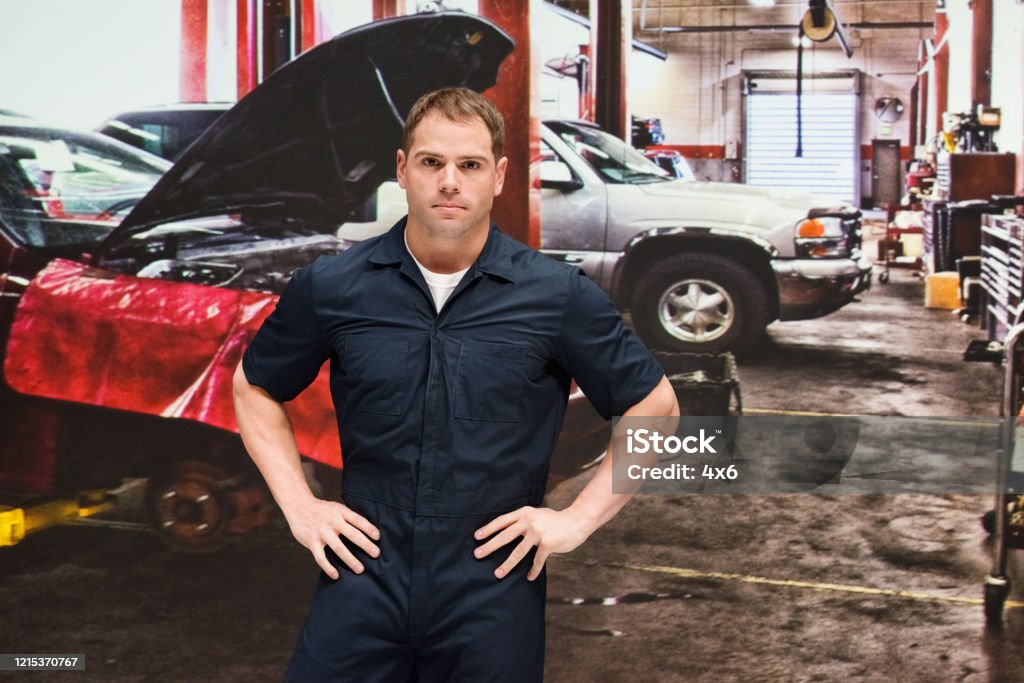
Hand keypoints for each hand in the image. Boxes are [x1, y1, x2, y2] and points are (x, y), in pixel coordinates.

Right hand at [281, 495, 379, 579]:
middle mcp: (332, 522)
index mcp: (340, 512)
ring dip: (350, 560)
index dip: (369, 528)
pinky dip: (328, 567)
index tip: (378, 537)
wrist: (298, 505)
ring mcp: (322, 532)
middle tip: (376, 554)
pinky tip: (336, 575)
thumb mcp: (336, 507)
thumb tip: (366, 530)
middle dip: (365, 545)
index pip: (358, 520)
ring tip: (360, 569)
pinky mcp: (311, 542)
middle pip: (352, 534)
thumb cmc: (321, 509)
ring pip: (338, 548)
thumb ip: (348, 517)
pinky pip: (321, 557)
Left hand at [473, 506, 592, 580]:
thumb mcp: (537, 514)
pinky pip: (537, 560)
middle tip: (478, 554)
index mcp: (524, 513)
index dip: (489, 529)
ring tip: (498, 574)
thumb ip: (524, 519)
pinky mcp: (548, 543)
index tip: (477, 537)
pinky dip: (533, 570)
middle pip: (505, 536)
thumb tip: (508, 529)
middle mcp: (529, 521)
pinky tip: (529, 577)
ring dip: (507, 564)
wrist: (576, 521)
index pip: (502, 521)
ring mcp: (538, 533)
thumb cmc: (555, 520)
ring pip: (518, 551)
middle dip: (490, 546)